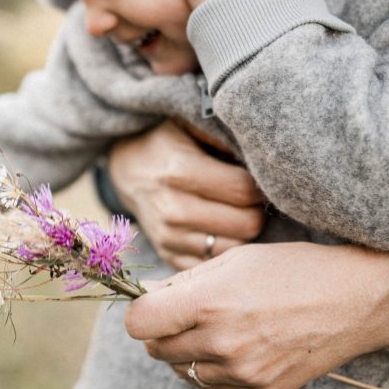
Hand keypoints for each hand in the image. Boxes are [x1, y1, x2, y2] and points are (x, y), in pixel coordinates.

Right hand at [107, 120, 265, 270]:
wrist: (127, 170)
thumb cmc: (166, 143)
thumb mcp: (188, 124)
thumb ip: (221, 134)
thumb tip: (255, 153)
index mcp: (180, 172)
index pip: (244, 190)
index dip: (260, 185)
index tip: (259, 179)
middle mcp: (173, 209)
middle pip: (246, 224)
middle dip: (256, 210)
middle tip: (252, 198)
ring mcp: (169, 238)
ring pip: (235, 248)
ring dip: (244, 232)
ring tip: (239, 213)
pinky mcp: (169, 256)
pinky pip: (214, 264)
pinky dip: (224, 250)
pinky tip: (223, 231)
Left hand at [125, 243, 388, 388]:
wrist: (353, 300)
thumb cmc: (292, 269)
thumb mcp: (234, 259)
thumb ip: (183, 282)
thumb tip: (144, 296)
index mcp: (210, 303)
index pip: (139, 324)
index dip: (140, 312)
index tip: (151, 304)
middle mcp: (222, 343)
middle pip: (155, 349)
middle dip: (162, 330)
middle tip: (185, 312)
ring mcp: (241, 372)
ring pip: (181, 370)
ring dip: (186, 350)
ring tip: (215, 326)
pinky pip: (211, 385)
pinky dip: (212, 368)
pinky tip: (234, 344)